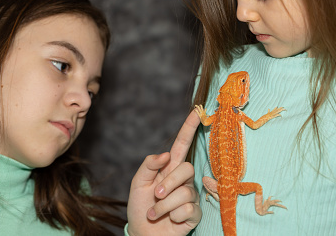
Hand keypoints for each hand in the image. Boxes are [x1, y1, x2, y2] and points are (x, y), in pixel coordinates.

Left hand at [127, 110, 201, 235]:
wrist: (143, 234)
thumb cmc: (140, 207)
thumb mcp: (137, 183)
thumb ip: (149, 165)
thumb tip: (165, 154)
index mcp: (169, 168)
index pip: (182, 144)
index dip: (189, 128)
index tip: (197, 112)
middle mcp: (183, 179)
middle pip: (186, 168)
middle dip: (169, 183)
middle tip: (156, 195)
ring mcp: (190, 196)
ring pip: (185, 192)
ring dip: (164, 205)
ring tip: (155, 212)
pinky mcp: (194, 214)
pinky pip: (188, 209)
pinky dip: (173, 216)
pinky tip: (169, 220)